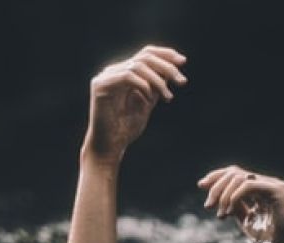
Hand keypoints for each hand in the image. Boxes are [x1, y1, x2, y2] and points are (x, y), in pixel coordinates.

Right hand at [81, 45, 186, 165]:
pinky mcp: (100, 85)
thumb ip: (156, 86)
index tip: (183, 61)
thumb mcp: (148, 102)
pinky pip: (127, 76)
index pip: (146, 54)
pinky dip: (143, 85)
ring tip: (167, 97)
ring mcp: (105, 77)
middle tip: (182, 81)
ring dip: (158, 80)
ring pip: (138, 65)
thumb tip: (172, 69)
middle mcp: (113, 71)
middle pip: (144, 57)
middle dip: (167, 66)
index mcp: (123, 73)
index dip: (165, 54)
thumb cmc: (126, 129)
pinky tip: (148, 100)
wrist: (110, 146)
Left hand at [198, 165, 283, 242]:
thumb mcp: (244, 219)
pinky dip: (234, 197)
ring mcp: (273, 185)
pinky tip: (228, 211)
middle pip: (235, 173)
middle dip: (216, 187)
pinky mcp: (277, 190)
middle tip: (208, 205)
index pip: (235, 173)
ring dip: (224, 195)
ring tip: (220, 214)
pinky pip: (249, 185)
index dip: (216, 176)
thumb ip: (233, 205)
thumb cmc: (266, 238)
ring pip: (240, 178)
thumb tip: (214, 195)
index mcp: (260, 188)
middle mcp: (267, 183)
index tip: (200, 185)